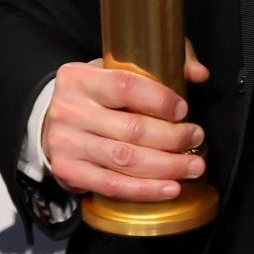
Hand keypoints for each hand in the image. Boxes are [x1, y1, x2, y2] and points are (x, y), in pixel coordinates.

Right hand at [42, 39, 210, 200]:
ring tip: (193, 166)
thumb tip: (199, 73)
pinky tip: (170, 188)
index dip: (159, 100)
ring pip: (125, 160)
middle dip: (173, 137)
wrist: (54, 123)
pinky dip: (145, 189)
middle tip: (196, 138)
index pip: (125, 86)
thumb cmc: (99, 95)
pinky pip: (112, 185)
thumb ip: (163, 63)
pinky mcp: (68, 171)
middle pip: (131, 128)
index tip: (184, 110)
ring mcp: (66, 143)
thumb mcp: (120, 69)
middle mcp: (69, 109)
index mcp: (80, 77)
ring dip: (167, 166)